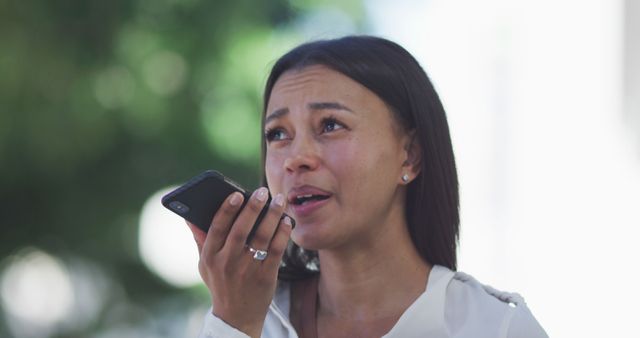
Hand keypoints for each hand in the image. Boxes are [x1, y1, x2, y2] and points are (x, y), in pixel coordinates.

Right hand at [186, 187, 291, 337]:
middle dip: (253, 207)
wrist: (236, 317)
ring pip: (261, 237)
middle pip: (241, 229)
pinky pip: (276, 250)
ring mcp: (247, 270)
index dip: (227, 208)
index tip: (237, 193)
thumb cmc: (220, 283)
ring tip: (279, 200)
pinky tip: (286, 221)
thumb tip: (189, 215)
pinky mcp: (266, 277)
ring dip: (272, 216)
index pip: (217, 227)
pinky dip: (283, 234)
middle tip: (263, 191)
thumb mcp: (204, 264)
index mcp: (210, 256)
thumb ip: (200, 239)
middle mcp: (227, 262)